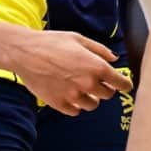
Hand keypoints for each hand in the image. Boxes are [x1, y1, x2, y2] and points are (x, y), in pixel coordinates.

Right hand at [5, 30, 132, 116]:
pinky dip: (75, 105)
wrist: (25, 52)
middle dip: (106, 89)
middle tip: (98, 82)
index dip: (125, 84)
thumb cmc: (52, 42)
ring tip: (82, 88)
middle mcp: (88, 83)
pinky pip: (75, 111)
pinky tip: (70, 95)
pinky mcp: (59, 104)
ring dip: (91, 98)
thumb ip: (100, 50)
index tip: (125, 85)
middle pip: (108, 95)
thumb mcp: (79, 39)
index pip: (121, 83)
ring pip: (92, 105)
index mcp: (96, 66)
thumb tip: (114, 59)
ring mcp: (73, 96)